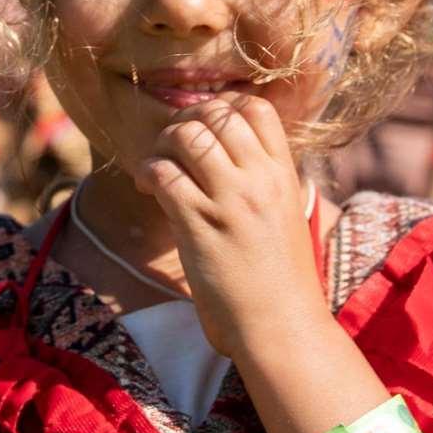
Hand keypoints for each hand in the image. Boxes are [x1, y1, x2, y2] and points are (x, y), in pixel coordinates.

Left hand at [140, 97, 324, 366]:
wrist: (282, 326)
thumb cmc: (280, 279)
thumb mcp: (285, 215)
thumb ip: (262, 181)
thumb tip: (227, 155)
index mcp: (283, 173)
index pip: (255, 107)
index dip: (222, 107)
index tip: (205, 129)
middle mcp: (259, 179)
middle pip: (216, 113)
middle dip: (185, 121)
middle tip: (172, 148)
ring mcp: (230, 200)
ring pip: (187, 135)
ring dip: (162, 144)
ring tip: (158, 169)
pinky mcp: (199, 225)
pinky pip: (163, 173)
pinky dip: (147, 172)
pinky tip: (147, 189)